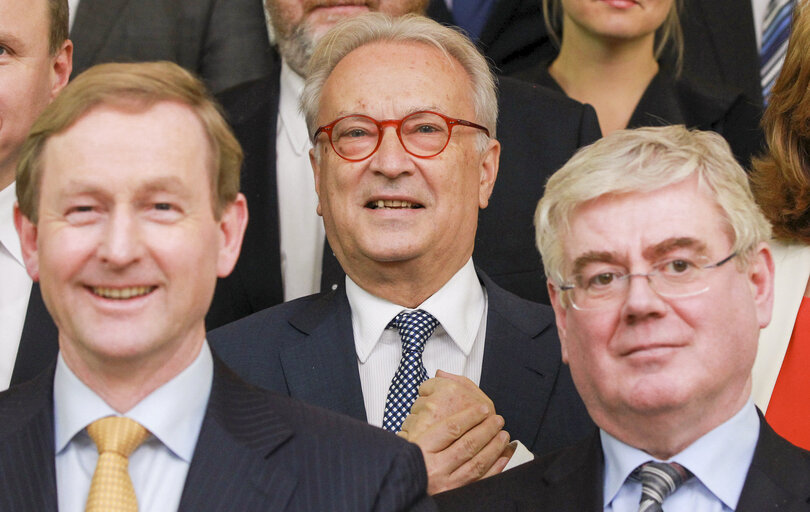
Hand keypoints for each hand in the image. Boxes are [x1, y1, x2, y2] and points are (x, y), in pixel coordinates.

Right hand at [398, 371, 511, 493]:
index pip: (451, 428)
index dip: (470, 416)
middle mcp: (434, 467)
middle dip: (486, 430)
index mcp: (421, 449)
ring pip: (476, 463)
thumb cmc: (404, 463)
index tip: (483, 408)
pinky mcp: (455, 495)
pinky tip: (501, 458)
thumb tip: (439, 382)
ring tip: (502, 436)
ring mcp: (446, 484)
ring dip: (493, 448)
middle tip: (498, 420)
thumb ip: (420, 413)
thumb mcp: (405, 438)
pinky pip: (479, 481)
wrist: (402, 491)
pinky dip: (493, 469)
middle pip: (467, 445)